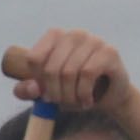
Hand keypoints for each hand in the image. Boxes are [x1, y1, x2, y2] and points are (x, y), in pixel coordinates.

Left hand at [3, 31, 130, 115]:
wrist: (109, 97)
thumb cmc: (75, 90)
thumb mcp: (48, 91)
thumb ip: (29, 90)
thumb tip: (32, 89)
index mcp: (55, 36)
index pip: (34, 59)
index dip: (38, 82)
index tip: (47, 93)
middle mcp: (74, 34)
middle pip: (51, 68)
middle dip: (55, 94)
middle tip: (61, 104)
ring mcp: (93, 40)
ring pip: (69, 72)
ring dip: (70, 96)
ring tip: (76, 103)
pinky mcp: (109, 51)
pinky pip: (87, 74)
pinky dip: (84, 93)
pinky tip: (87, 101)